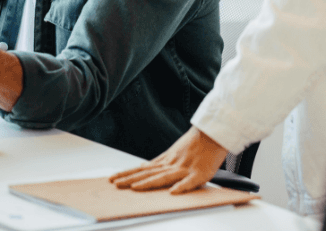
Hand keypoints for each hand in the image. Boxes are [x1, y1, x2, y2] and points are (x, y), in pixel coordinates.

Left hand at [108, 127, 227, 192]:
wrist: (213, 133)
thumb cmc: (195, 143)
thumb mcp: (173, 152)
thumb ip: (159, 162)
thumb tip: (143, 167)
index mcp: (165, 160)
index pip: (141, 169)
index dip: (127, 173)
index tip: (113, 178)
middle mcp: (171, 164)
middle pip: (147, 173)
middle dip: (130, 179)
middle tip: (115, 184)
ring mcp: (184, 168)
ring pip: (163, 177)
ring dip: (148, 183)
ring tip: (134, 188)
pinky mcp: (199, 174)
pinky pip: (189, 182)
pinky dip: (181, 187)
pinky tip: (172, 193)